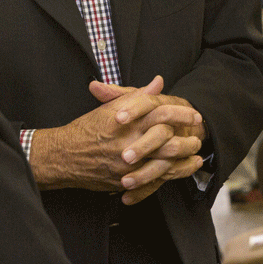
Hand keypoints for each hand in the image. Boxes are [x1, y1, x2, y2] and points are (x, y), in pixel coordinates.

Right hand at [28, 76, 204, 200]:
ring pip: (164, 164)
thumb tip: (158, 82)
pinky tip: (181, 171)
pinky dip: (170, 176)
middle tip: (198, 136)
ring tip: (196, 156)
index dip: (181, 113)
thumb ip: (137, 95)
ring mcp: (127, 165)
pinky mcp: (125, 181)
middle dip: (187, 139)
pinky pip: (154, 181)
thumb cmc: (87, 129)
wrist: (64, 156)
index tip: (194, 114)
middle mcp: (128, 143)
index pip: (161, 113)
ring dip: (183, 160)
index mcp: (127, 121)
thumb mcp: (111, 107)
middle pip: (167, 141)